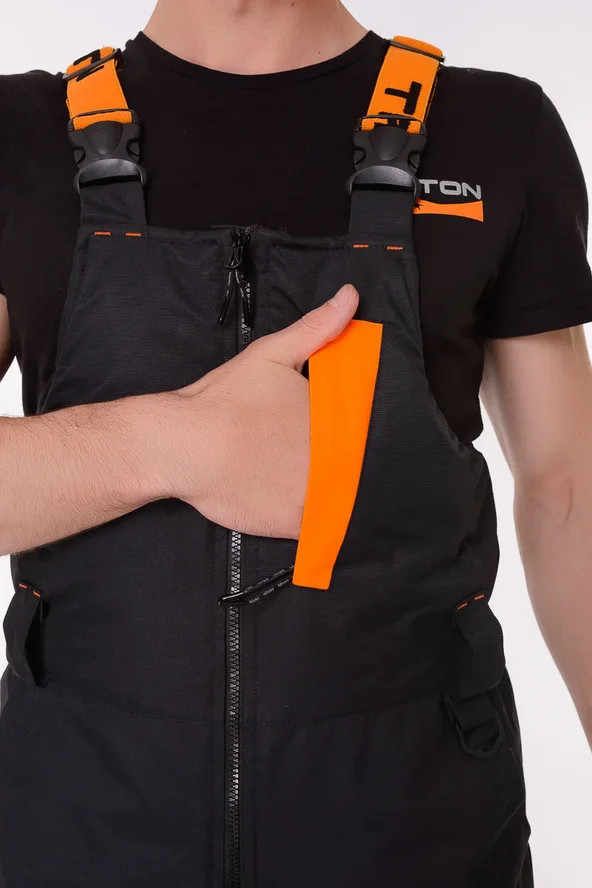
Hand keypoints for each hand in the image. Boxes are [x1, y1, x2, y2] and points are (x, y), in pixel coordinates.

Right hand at [164, 284, 358, 537]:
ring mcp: (314, 494)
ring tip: (341, 493)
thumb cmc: (226, 398)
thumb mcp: (272, 353)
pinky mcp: (294, 523)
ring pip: (345, 499)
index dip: (368, 436)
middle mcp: (331, 459)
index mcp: (333, 419)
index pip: (366, 432)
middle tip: (353, 465)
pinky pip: (323, 528)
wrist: (184, 445)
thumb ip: (317, 329)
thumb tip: (351, 295)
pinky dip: (327, 524)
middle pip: (359, 467)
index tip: (364, 437)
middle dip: (357, 466)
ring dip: (346, 496)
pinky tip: (323, 516)